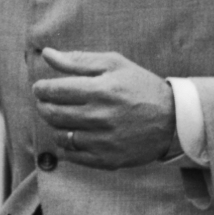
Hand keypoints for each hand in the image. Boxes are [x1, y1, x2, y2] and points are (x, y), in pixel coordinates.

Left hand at [30, 47, 177, 168]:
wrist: (172, 120)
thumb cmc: (140, 87)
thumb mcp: (114, 65)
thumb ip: (78, 60)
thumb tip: (47, 54)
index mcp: (101, 90)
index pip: (54, 91)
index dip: (41, 89)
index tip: (40, 88)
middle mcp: (100, 117)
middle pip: (52, 114)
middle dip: (44, 106)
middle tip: (48, 102)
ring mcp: (103, 141)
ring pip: (60, 135)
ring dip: (56, 126)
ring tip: (66, 117)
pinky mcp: (106, 160)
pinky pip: (72, 155)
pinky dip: (68, 145)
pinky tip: (77, 134)